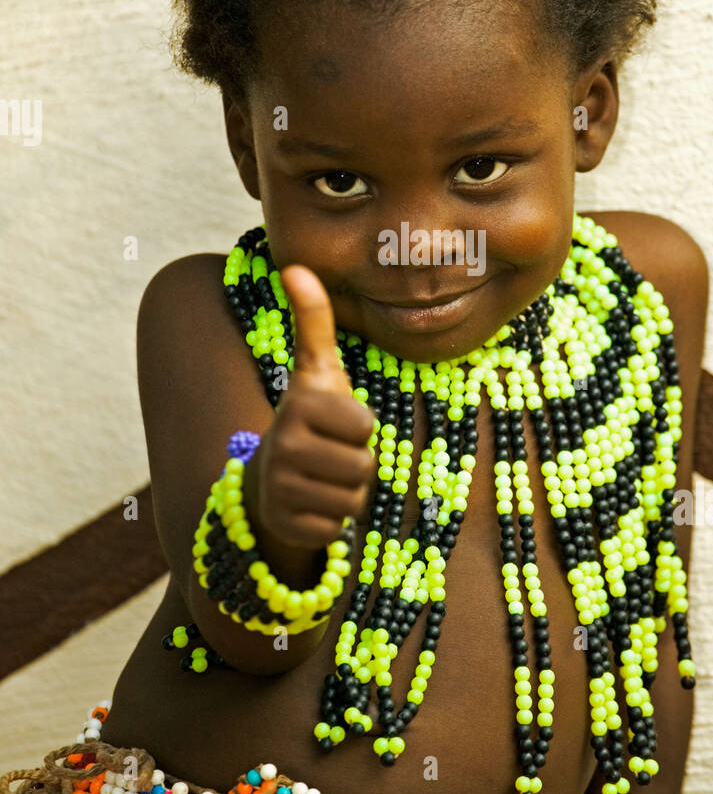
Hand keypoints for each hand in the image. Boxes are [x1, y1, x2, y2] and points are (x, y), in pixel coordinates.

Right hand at [248, 265, 376, 548]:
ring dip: (346, 493)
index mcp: (299, 405)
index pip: (366, 427)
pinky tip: (309, 506)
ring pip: (354, 499)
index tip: (334, 423)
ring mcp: (281, 488)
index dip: (359, 427)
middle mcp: (283, 445)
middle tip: (328, 455)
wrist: (265, 478)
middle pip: (364, 466)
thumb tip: (297, 265)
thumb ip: (313, 320)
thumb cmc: (307, 418)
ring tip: (321, 478)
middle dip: (355, 464)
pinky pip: (337, 528)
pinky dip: (331, 521)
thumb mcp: (317, 370)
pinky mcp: (286, 524)